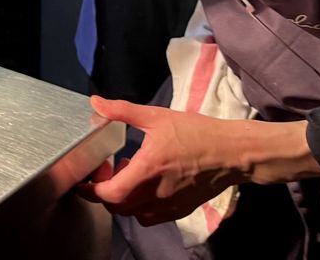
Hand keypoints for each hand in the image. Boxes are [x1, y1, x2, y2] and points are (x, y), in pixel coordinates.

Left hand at [77, 96, 247, 225]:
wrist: (232, 153)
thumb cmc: (197, 132)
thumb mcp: (156, 116)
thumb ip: (122, 111)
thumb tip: (96, 102)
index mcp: (148, 169)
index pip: (111, 194)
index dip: (93, 189)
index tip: (88, 177)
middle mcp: (156, 193)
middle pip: (118, 206)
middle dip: (105, 192)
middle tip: (109, 170)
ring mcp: (169, 205)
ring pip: (133, 213)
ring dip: (123, 198)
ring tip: (130, 174)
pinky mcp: (179, 211)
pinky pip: (150, 217)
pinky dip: (140, 206)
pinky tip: (146, 185)